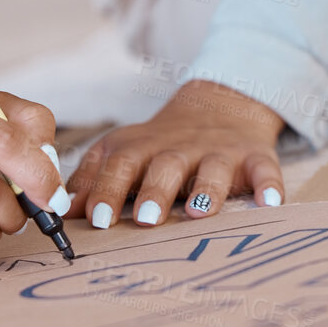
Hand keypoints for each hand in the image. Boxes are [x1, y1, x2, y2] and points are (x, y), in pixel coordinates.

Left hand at [66, 79, 285, 228]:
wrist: (220, 106)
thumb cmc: (160, 145)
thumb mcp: (124, 151)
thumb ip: (93, 179)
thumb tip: (58, 212)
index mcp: (142, 147)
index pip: (119, 164)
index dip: (108, 189)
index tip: (96, 219)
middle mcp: (180, 148)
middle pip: (165, 165)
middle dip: (156, 191)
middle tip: (146, 220)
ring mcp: (219, 152)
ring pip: (213, 168)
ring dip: (206, 190)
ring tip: (199, 213)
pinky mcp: (255, 158)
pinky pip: (265, 170)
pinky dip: (268, 186)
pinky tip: (269, 204)